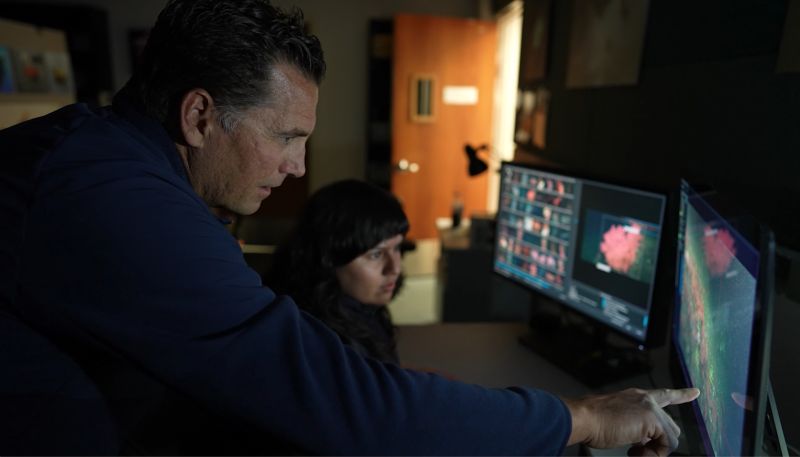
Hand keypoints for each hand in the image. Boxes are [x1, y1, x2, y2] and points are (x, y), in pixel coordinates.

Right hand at [564, 387, 699, 456]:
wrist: (583, 417)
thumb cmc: (591, 422)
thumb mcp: (617, 422)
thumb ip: (634, 427)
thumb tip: (642, 442)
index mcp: (635, 397)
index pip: (663, 395)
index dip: (681, 394)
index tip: (695, 392)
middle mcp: (644, 399)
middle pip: (670, 425)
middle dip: (659, 444)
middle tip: (637, 451)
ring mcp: (649, 407)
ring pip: (671, 436)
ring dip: (656, 451)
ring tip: (635, 453)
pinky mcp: (652, 418)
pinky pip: (667, 444)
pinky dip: (655, 454)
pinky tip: (636, 453)